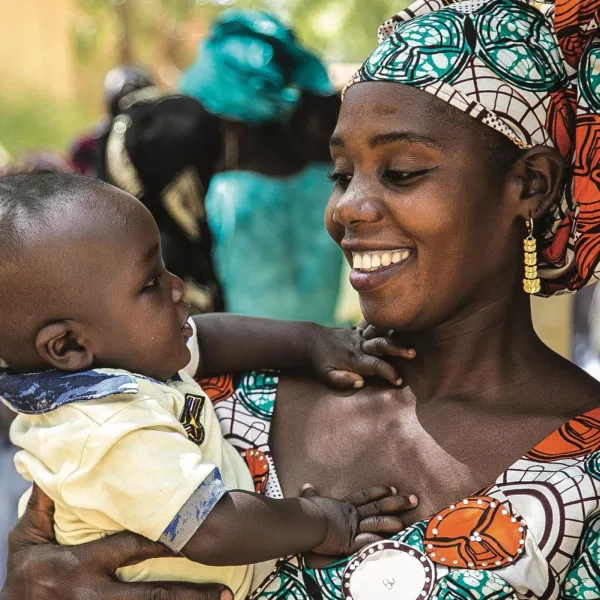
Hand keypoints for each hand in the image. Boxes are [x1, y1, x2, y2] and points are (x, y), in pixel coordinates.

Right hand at [1, 485, 231, 599]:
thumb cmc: (21, 575)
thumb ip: (43, 506)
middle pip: (151, 596)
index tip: (193, 536)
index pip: (132, 548)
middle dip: (190, 594)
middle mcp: (97, 595)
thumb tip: (52, 471)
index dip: (164, 542)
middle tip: (224, 592)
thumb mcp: (25, 539)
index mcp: (83, 566)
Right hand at [300, 484, 417, 556]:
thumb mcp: (310, 500)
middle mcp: (351, 515)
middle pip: (378, 507)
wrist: (305, 521)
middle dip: (397, 503)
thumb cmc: (307, 511)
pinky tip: (390, 543)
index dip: (379, 492)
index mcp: (343, 506)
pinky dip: (378, 542)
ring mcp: (352, 528)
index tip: (393, 489)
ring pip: (376, 522)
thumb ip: (311, 494)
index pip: (365, 496)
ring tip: (406, 521)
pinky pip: (367, 541)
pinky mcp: (349, 542)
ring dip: (392, 522)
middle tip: (413, 499)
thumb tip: (306, 486)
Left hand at [309, 324, 414, 388]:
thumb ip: (342, 380)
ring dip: (396, 332)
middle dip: (397, 349)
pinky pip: (373, 324)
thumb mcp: (326, 376)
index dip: (388, 373)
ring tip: (412, 329)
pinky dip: (385, 321)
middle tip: (413, 353)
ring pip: (380, 332)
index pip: (375, 366)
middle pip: (381, 346)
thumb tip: (361, 382)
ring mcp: (359, 335)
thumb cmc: (320, 363)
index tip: (399, 380)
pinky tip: (399, 316)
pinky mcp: (358, 329)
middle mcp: (358, 346)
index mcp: (354, 360)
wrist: (310, 341)